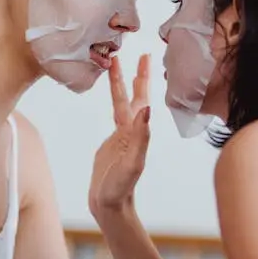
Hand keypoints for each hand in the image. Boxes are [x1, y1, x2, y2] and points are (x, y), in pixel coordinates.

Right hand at [88, 55, 151, 216]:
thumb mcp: (131, 164)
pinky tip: (115, 95)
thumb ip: (140, 138)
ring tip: (116, 63)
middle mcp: (133, 130)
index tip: (146, 57)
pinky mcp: (112, 142)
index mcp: (138, 132)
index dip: (143, 78)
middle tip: (141, 53)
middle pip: (135, 95)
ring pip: (122, 102)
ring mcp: (122, 135)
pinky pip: (114, 113)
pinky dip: (114, 100)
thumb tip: (147, 109)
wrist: (110, 206)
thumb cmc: (121, 189)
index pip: (142, 98)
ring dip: (121, 84)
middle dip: (136, 74)